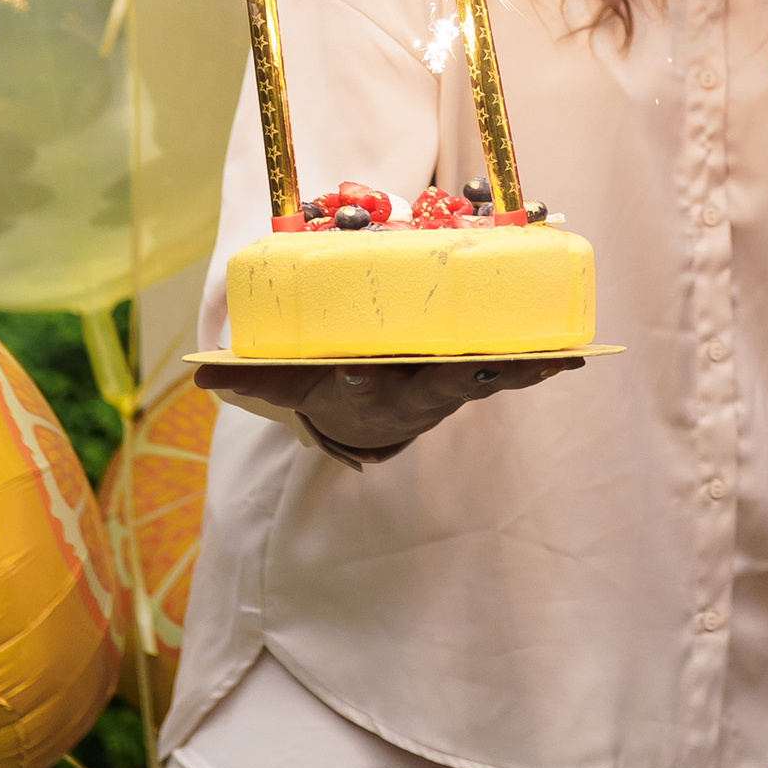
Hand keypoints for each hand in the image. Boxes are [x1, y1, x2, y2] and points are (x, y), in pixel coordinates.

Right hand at [201, 355, 584, 456]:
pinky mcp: (477, 373)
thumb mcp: (290, 386)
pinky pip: (511, 368)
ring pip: (486, 377)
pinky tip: (572, 354)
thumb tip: (194, 377)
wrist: (368, 413)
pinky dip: (540, 363)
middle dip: (462, 373)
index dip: (360, 381)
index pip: (362, 388)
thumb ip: (253, 377)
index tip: (354, 370)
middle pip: (440, 384)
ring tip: (555, 358)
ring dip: (519, 369)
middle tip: (484, 360)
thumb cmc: (330, 385)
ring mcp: (451, 387)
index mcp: (368, 394)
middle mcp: (415, 395)